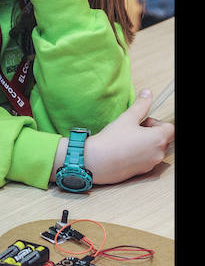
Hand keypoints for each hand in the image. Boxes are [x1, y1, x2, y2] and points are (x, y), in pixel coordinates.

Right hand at [51, 90, 173, 185]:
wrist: (96, 162)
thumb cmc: (112, 140)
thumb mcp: (127, 118)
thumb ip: (141, 105)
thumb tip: (147, 93)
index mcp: (158, 139)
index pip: (169, 128)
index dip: (157, 123)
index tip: (143, 122)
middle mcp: (158, 153)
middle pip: (163, 139)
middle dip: (151, 133)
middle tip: (133, 130)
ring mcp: (150, 164)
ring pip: (154, 150)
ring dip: (145, 144)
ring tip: (127, 140)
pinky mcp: (141, 172)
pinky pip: (146, 160)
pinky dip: (139, 155)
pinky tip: (123, 151)